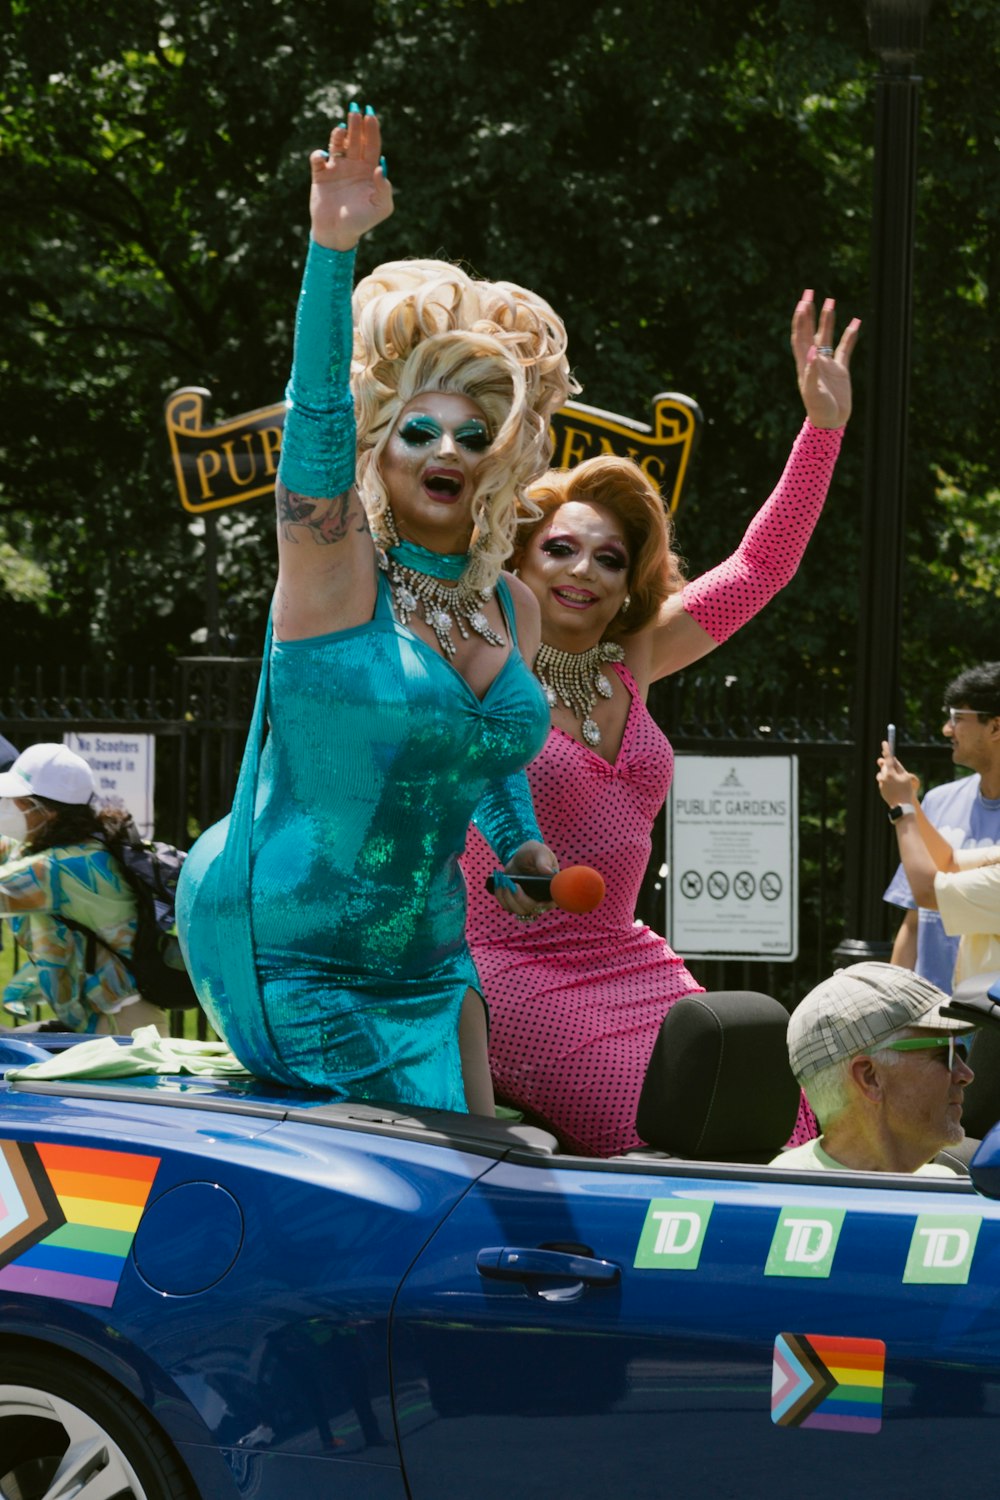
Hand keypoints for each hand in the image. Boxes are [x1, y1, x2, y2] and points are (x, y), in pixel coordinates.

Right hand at [310, 106, 392, 252]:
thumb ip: (384, 188)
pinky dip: (318, 155)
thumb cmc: (362, 221)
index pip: (372, 145)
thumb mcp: (381, 207)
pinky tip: (323, 157)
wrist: (338, 233)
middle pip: (355, 139)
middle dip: (356, 125)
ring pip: (337, 144)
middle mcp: (353, 165)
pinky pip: (318, 159)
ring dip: (339, 134)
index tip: (371, 116)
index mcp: (369, 170)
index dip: (372, 130)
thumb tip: (382, 166)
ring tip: (342, 127)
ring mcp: (336, 169)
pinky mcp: (320, 175)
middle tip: (356, 110)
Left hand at [493, 841, 558, 919]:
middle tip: (513, 884)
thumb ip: (543, 861)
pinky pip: (508, 906)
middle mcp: (542, 900)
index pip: (552, 902)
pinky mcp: (516, 902)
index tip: (534, 898)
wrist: (521, 856)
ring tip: (504, 883)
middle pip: (532, 909)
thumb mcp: (540, 852)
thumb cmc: (534, 853)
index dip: (543, 904)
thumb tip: (548, 872)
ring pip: (519, 910)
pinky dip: (501, 897)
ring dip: (509, 898)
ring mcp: (529, 903)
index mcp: (553, 889)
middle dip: (520, 898)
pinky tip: (499, 885)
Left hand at [791, 290, 859, 429]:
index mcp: (804, 365)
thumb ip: (811, 372)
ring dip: (828, 319)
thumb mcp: (812, 392)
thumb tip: (813, 350)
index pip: (800, 337)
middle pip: (810, 331)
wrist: (831, 423)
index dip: (800, 320)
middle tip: (810, 292)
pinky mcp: (840, 370)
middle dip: (809, 312)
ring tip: (831, 300)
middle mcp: (814, 361)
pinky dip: (850, 335)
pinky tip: (856, 321)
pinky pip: (846, 348)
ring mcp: (827, 364)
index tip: (803, 303)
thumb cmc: (819, 410)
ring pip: (827, 336)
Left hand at [876, 745, 920, 807]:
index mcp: (890, 773)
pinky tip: (894, 787)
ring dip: (887, 774)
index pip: (888, 758)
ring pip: (882, 774)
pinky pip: (883, 782)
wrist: (902, 806)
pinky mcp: (881, 789)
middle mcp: (883, 777)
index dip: (886, 749)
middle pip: (883, 765)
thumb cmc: (906, 790)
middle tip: (888, 760)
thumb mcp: (906, 777)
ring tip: (896, 780)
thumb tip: (893, 759)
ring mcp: (881, 784)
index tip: (884, 742)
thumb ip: (898, 767)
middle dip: (885, 762)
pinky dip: (887, 781)